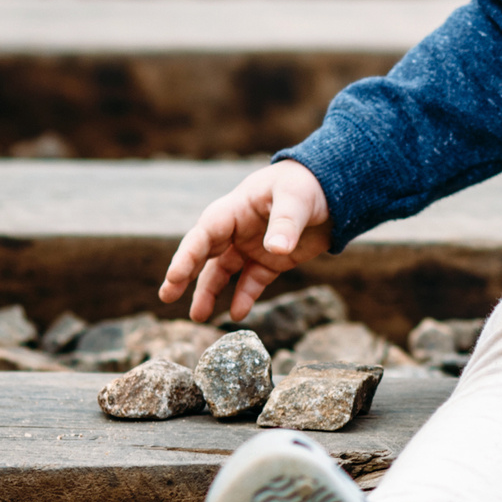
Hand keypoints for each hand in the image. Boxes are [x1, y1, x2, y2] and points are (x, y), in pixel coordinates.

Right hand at [158, 160, 332, 322]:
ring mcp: (252, 246)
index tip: (174, 278)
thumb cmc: (308, 184)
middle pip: (204, 254)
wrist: (334, 189)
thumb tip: (277, 250)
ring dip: (209, 292)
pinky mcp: (270, 261)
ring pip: (223, 272)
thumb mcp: (297, 199)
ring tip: (198, 316)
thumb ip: (286, 223)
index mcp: (235, 210)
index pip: (204, 234)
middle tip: (166, 296)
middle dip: (184, 274)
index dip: (187, 256)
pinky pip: (251, 282)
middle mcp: (237, 230)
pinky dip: (244, 297)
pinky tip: (237, 313)